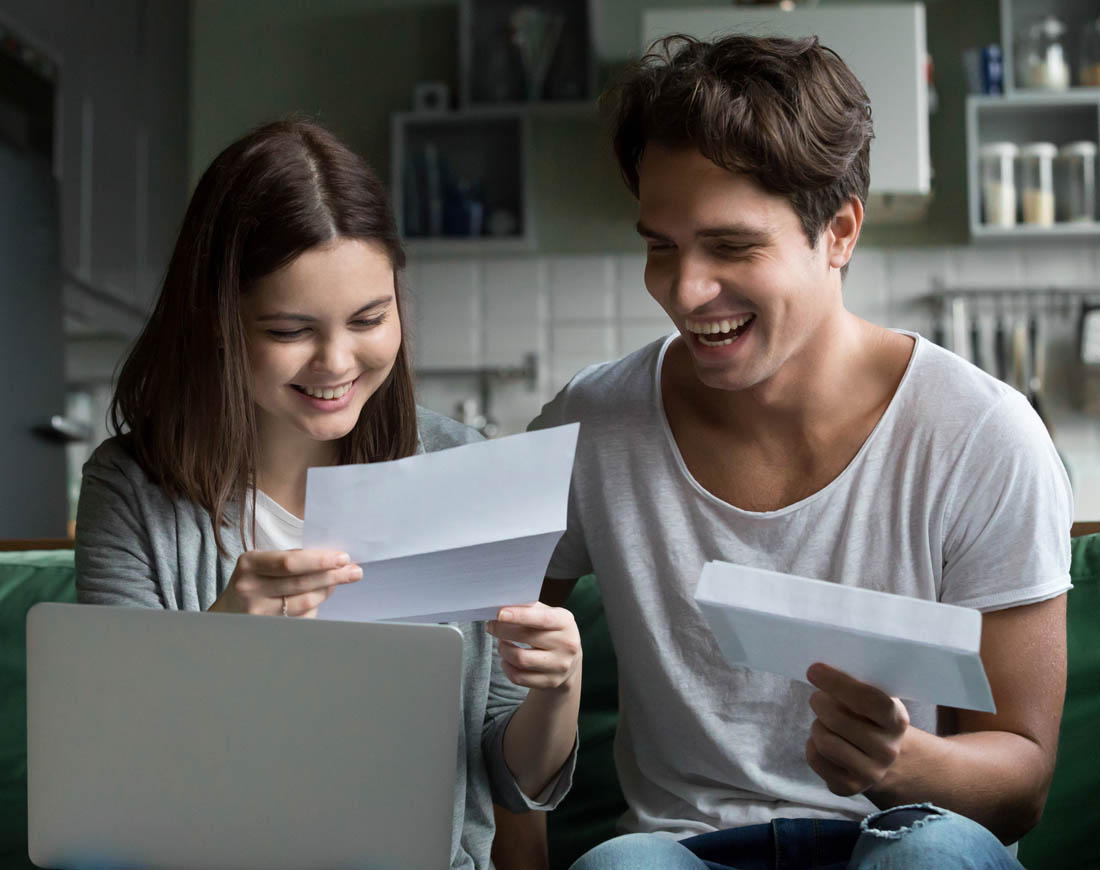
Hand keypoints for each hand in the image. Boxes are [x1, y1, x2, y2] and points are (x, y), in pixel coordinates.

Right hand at [210, 549, 361, 617]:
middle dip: (332, 575)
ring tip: (344, 580)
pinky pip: (300, 618)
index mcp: (250, 563)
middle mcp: (251, 587)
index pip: (291, 562)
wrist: (225, 614)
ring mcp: (257, 611)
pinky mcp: (266, 628)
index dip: (320, 561)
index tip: (343, 557)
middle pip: (301, 582)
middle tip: (354, 571)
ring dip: (328, 591)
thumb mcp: (261, 564)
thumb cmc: (251, 582)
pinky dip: (316, 606)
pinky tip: (324, 598)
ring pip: (304, 602)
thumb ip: (289, 561)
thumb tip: (331, 561)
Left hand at [487, 603, 581, 691]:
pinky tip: (507, 659)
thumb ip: (529, 608)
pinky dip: (506, 666)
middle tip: (491, 626)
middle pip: (525, 637)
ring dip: (503, 649)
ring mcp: (559, 666)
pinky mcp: (550, 682)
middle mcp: (567, 645)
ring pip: (519, 659)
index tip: (500, 614)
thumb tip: (503, 605)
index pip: (542, 619)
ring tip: (502, 643)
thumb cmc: (552, 631)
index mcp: (565, 622)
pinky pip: (518, 677)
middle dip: (502, 630)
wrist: (568, 660)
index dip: (519, 616)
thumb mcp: (548, 614)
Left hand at [804, 663, 909, 795]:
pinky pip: (815, 758)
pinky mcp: (849, 787)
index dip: (839, 683)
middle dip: (819, 703)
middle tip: (817, 698)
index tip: (814, 670)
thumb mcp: (873, 699)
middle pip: (836, 720)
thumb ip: (855, 685)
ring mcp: (870, 773)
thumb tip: (821, 671)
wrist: (882, 759)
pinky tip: (824, 741)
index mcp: (897, 721)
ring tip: (824, 722)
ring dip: (816, 725)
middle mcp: (888, 750)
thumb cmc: (870, 718)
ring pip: (823, 740)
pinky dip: (812, 744)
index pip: (870, 700)